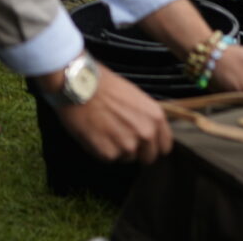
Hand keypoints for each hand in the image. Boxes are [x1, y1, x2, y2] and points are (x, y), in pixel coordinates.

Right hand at [50, 66, 173, 162]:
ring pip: (126, 157)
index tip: (142, 143)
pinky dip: (99, 149)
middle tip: (118, 136)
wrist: (77, 83)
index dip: (152, 145)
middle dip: (135, 150)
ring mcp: (128, 145)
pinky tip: (92, 132)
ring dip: (115, 148)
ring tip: (102, 129)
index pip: (164, 146)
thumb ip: (144, 116)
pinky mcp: (108, 153)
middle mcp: (146, 133)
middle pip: (147, 157)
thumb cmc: (101, 83)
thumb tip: (143, 130)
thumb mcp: (133, 95)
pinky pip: (107, 158)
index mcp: (155, 117)